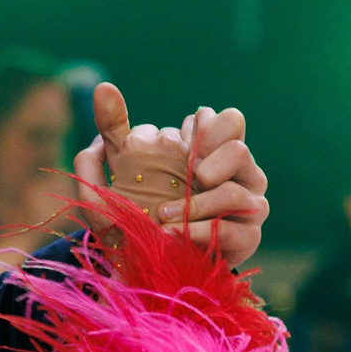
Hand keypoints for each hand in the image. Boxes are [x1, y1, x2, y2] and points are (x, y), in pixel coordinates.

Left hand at [75, 85, 268, 267]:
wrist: (143, 264)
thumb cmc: (136, 211)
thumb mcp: (117, 171)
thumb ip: (113, 128)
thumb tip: (103, 87)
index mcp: (210, 150)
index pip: (225, 120)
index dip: (207, 127)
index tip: (182, 144)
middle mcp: (235, 172)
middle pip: (239, 146)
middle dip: (213, 158)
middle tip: (190, 174)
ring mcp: (246, 203)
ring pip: (237, 189)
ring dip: (197, 203)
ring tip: (162, 215)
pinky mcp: (247, 236)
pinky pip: (235, 228)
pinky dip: (198, 231)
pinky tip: (172, 234)